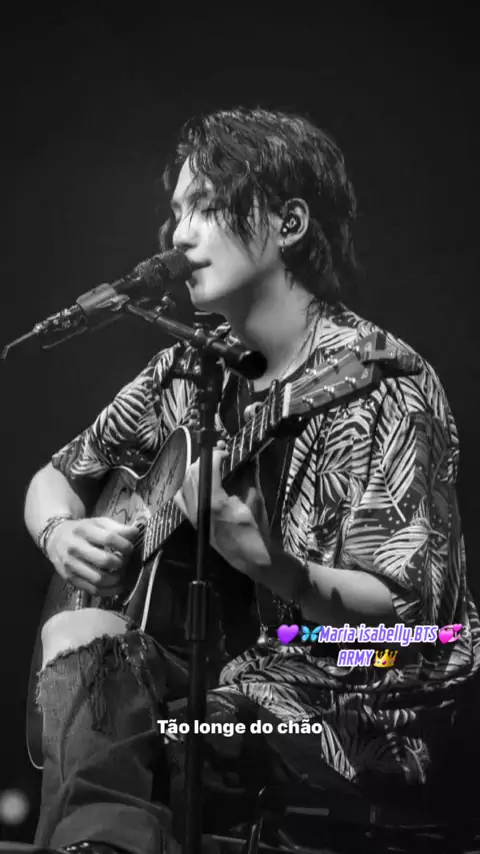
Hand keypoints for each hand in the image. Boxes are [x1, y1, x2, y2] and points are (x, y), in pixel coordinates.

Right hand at [45, 517, 137, 596]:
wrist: (55, 538)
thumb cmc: (83, 530)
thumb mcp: (98, 522)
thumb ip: (117, 528)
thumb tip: (135, 533)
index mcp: (84, 530)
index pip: (109, 539)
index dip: (124, 545)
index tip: (130, 548)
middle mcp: (75, 548)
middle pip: (104, 561)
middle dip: (121, 563)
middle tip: (125, 562)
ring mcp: (71, 566)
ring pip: (99, 579)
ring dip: (116, 579)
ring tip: (122, 574)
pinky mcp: (70, 579)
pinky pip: (92, 590)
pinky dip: (108, 591)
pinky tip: (118, 587)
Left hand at [174, 442, 271, 574]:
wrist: (249, 559)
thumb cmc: (255, 533)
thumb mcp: (255, 504)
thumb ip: (248, 484)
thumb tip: (247, 467)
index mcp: (216, 503)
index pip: (208, 471)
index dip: (215, 456)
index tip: (224, 451)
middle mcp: (200, 508)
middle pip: (193, 475)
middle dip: (204, 461)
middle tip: (217, 455)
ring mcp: (194, 516)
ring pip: (185, 485)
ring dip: (195, 471)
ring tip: (208, 466)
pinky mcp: (193, 521)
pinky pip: (181, 499)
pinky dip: (186, 487)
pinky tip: (197, 485)